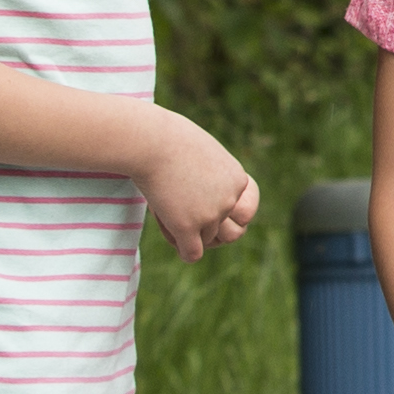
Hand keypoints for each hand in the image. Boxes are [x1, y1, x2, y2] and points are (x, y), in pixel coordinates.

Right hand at [140, 114, 260, 254]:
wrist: (150, 141)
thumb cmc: (170, 140)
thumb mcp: (204, 153)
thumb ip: (212, 178)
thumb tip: (206, 202)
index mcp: (238, 180)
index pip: (243, 215)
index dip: (226, 215)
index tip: (205, 202)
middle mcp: (230, 200)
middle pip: (224, 231)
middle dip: (208, 228)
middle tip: (185, 212)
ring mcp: (211, 215)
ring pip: (205, 240)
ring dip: (189, 233)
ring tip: (167, 210)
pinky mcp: (188, 226)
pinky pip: (192, 253)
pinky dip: (183, 250)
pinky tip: (171, 234)